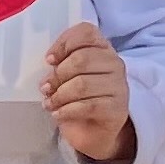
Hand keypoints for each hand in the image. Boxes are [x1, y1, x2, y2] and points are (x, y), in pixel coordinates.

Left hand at [42, 22, 135, 163]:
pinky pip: (88, 106)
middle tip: (46, 87)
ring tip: (50, 103)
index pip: (87, 32)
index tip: (50, 60)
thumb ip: (60, 64)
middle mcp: (114, 64)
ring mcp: (119, 86)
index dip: (64, 43)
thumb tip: (50, 66)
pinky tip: (58, 114)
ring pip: (82, 84)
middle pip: (81, 59)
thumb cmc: (77, 98)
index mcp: (102, 49)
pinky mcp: (117, 109)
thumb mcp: (66, 76)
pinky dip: (67, 111)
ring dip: (59, 95)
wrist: (94, 131)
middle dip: (58, 75)